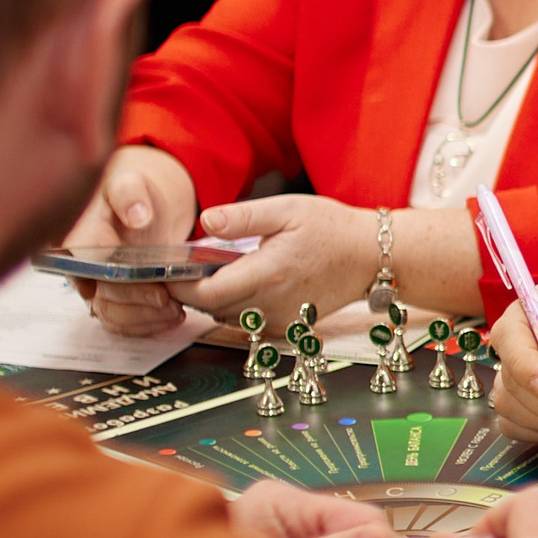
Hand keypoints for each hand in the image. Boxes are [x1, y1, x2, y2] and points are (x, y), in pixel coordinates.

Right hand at [63, 144, 198, 335]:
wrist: (140, 203)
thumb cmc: (130, 192)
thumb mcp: (128, 182)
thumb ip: (129, 195)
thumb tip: (136, 215)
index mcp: (77, 240)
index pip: (92, 272)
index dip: (123, 286)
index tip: (156, 289)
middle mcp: (81, 268)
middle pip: (104, 298)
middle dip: (140, 304)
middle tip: (171, 301)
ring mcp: (96, 285)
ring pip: (112, 315)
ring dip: (145, 319)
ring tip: (176, 311)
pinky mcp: (111, 297)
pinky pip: (121, 321)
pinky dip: (145, 324)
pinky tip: (169, 317)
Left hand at [176, 194, 376, 323]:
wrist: (372, 257)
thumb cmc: (332, 229)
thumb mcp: (287, 210)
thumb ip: (243, 217)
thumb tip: (205, 221)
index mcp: (267, 274)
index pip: (204, 294)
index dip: (178, 286)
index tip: (165, 272)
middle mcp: (272, 304)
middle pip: (209, 309)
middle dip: (189, 293)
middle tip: (179, 270)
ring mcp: (280, 320)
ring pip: (226, 317)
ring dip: (212, 300)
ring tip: (209, 274)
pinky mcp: (288, 327)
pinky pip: (248, 322)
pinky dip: (235, 307)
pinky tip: (241, 284)